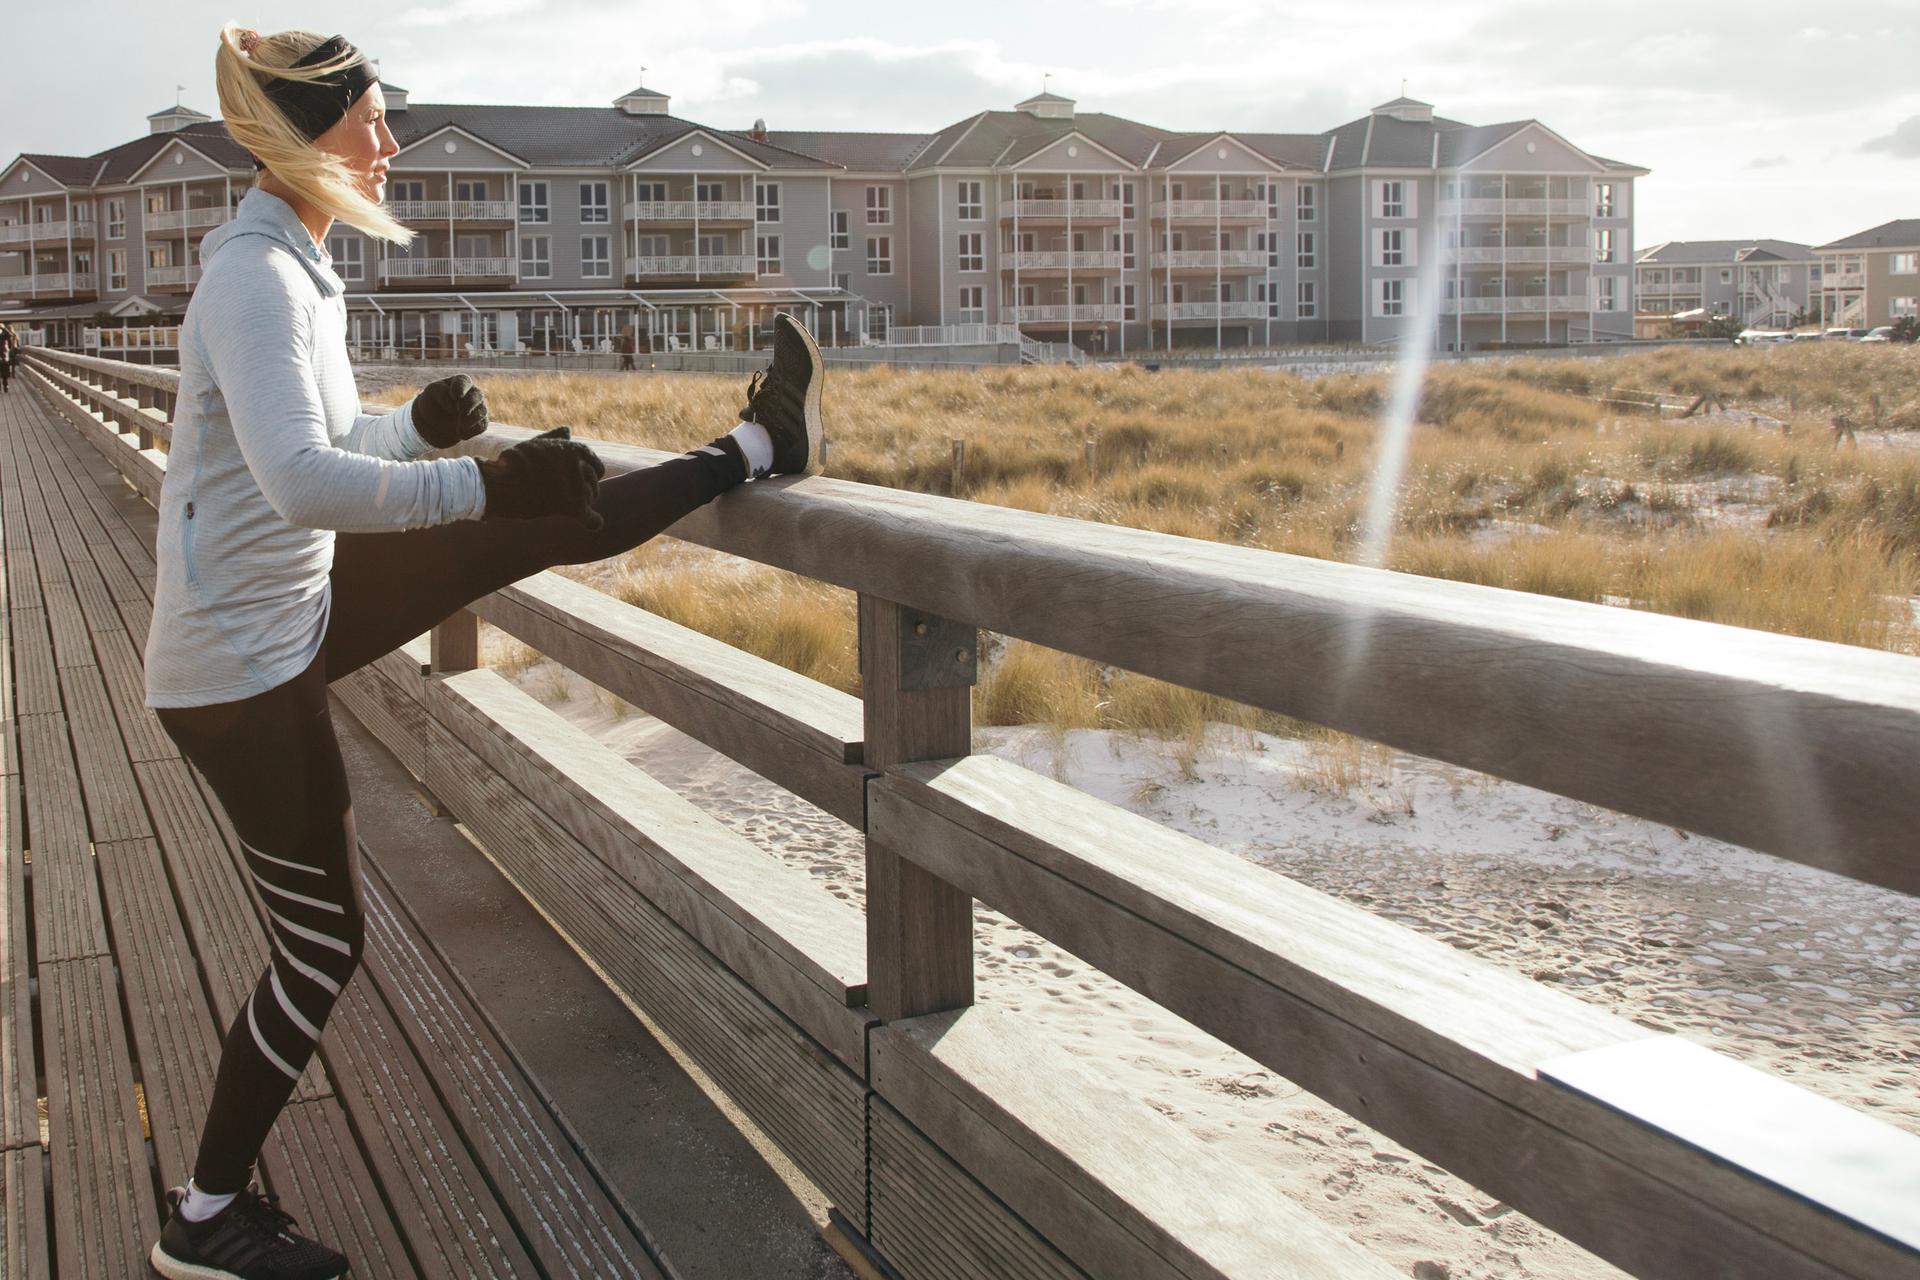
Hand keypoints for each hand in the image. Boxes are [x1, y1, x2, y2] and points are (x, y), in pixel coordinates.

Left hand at [412, 374, 488, 447]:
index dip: (461, 388)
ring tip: (460, 427)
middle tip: (459, 411)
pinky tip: (461, 434)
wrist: (433, 423)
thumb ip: (442, 393)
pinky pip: (482, 426)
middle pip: (477, 395)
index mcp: (460, 382)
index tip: (455, 396)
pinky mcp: (479, 422)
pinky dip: (472, 431)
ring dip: (471, 420)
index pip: (464, 382)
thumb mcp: (431, 393)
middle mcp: (472, 393)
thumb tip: (455, 405)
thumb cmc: (432, 402)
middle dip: (469, 404)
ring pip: (482, 411)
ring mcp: (478, 408)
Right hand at [477, 427, 605, 529]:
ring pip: (590, 500)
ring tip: (557, 505)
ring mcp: (577, 486)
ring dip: (579, 505)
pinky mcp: (572, 506)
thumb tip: (568, 430)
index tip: (579, 482)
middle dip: (584, 491)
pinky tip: (594, 523)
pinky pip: (591, 517)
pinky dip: (593, 521)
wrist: (498, 484)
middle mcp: (579, 465)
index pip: (596, 466)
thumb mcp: (534, 445)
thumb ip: (554, 438)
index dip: (589, 476)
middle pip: (593, 484)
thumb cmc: (513, 464)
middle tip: (563, 497)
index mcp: (573, 449)